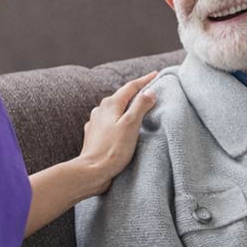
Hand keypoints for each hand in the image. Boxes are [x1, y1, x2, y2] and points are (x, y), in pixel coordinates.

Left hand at [77, 71, 157, 195]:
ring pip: (114, 109)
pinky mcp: (94, 135)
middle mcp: (100, 110)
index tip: (155, 74)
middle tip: (148, 90)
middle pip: (121, 97)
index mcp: (110, 104)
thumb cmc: (112, 150)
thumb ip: (141, 106)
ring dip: (125, 107)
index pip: (131, 87)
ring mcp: (95, 122)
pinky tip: (119, 125)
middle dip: (135, 93)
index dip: (144, 80)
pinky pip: (108, 121)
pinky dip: (117, 120)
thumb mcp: (131, 125)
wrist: (91, 171)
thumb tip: (150, 92)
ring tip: (135, 108)